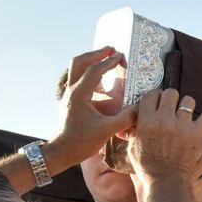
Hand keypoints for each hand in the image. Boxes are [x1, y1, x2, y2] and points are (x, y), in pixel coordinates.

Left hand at [51, 49, 139, 167]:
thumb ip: (125, 118)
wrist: (61, 152)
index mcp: (79, 94)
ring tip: (105, 59)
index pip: (95, 70)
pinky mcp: (70, 101)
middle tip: (110, 49)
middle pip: (79, 62)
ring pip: (76, 69)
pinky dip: (89, 73)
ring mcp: (69, 95)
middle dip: (95, 53)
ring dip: (90, 61)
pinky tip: (101, 82)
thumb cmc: (81, 142)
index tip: (121, 56)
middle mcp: (71, 91)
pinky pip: (78, 79)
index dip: (109, 61)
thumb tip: (140, 108)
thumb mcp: (106, 130)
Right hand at [127, 89, 201, 181]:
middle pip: (171, 93)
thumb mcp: (133, 148)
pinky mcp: (197, 133)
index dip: (155, 97)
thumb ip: (132, 133)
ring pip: (189, 101)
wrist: (166, 182)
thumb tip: (129, 124)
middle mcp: (163, 119)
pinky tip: (199, 126)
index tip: (158, 102)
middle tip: (172, 108)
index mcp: (146, 121)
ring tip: (186, 116)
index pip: (151, 94)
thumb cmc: (147, 168)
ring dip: (187, 107)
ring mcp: (182, 125)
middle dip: (171, 99)